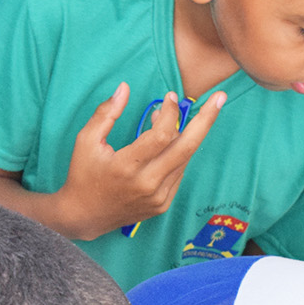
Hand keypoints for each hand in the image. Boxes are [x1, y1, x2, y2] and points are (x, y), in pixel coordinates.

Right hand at [53, 84, 225, 239]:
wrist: (84, 217)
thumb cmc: (83, 175)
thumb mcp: (86, 141)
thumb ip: (106, 113)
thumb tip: (125, 88)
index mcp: (127, 167)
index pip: (161, 135)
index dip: (170, 113)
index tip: (169, 97)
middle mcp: (147, 184)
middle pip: (187, 147)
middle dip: (206, 119)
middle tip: (220, 97)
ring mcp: (158, 197)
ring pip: (184, 159)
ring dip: (186, 135)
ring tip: (175, 118)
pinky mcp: (162, 205)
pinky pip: (179, 173)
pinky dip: (178, 154)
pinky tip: (169, 143)